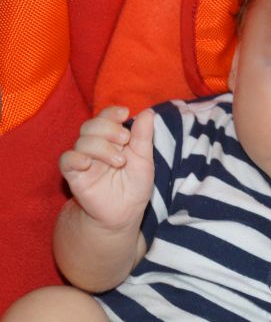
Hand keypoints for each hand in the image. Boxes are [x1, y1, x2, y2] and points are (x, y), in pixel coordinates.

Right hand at [59, 107, 154, 230]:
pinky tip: (88, 163)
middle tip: (124, 139)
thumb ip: (143, 137)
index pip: (106, 117)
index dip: (112, 112)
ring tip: (119, 161)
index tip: (124, 113)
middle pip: (91, 125)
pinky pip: (66, 160)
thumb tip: (148, 112)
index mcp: (113, 139)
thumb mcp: (144, 159)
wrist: (124, 213)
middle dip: (108, 128)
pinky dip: (76, 157)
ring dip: (101, 146)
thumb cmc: (135, 185)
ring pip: (82, 141)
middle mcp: (96, 146)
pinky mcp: (74, 175)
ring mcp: (84, 160)